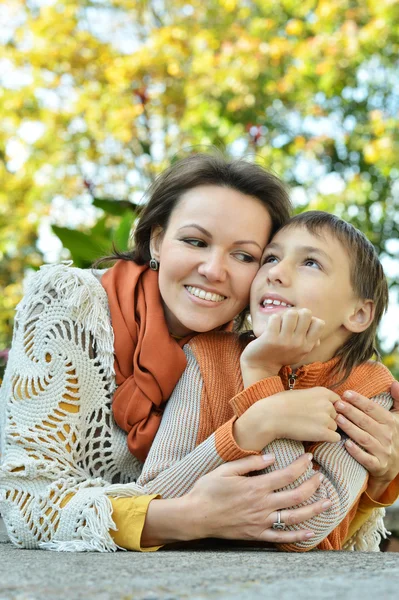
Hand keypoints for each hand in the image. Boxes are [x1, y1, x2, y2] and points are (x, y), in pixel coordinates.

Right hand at [185, 453, 331, 543]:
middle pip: (296, 496)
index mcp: (256, 486)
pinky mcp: (256, 534)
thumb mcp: (226, 469)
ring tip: (327, 503)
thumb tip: (271, 457)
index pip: (287, 474)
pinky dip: (296, 536)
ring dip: (313, 510)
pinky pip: (280, 537)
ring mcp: (260, 521)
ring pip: (294, 517)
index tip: (309, 458)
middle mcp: (262, 504)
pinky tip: (309, 532)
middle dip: (313, 486)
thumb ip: (250, 463)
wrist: (195, 516)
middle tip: (321, 477)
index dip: (301, 466)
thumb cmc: (207, 490)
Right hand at [234, 387, 340, 450]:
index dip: (330, 408)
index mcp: (323, 392)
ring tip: (309, 428)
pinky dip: (327, 439)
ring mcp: (326, 419)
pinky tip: (314, 436)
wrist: (271, 416)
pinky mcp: (323, 433)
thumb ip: (316, 398)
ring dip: (326, 430)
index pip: (338, 401)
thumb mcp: (302, 393)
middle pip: (337, 415)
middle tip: (311, 421)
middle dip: (328, 419)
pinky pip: (335, 438)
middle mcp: (328, 404)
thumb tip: (324, 404)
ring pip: (335, 427)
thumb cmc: (281, 403)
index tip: (320, 412)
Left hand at [241, 309, 324, 386]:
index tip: (300, 324)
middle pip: (306, 314)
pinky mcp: (271, 338)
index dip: (310, 319)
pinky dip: (272, 319)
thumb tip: (319, 330)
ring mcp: (285, 341)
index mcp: (307, 346)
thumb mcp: (299, 353)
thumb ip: (310, 342)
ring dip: (283, 315)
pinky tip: (270, 327)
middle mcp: (298, 344)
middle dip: (297, 313)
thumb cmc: (280, 356)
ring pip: (291, 313)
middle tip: (288, 321)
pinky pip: (275, 318)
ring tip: (279, 323)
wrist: (260, 367)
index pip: (319, 324)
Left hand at [335, 382, 398, 485]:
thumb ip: (398, 399)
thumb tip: (394, 383)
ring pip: (364, 438)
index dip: (360, 400)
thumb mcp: (398, 417)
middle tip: (337, 404)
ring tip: (337, 419)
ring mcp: (383, 451)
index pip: (374, 409)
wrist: (396, 464)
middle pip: (366, 422)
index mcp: (391, 422)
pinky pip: (366, 459)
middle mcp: (388, 436)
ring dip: (350, 428)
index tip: (346, 393)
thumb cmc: (393, 435)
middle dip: (351, 412)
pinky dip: (356, 452)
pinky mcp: (378, 465)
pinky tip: (345, 443)